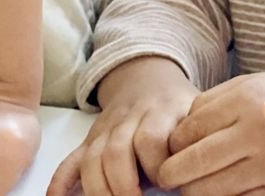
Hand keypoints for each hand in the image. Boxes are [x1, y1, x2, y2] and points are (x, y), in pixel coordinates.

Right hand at [47, 57, 196, 195]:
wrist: (150, 80)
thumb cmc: (180, 108)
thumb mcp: (198, 112)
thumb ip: (199, 137)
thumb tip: (204, 172)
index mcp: (162, 112)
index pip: (153, 138)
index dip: (158, 166)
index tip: (169, 184)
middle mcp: (130, 120)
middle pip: (117, 152)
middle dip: (123, 186)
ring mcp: (106, 131)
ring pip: (92, 159)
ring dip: (98, 190)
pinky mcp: (89, 141)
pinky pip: (69, 161)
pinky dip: (60, 183)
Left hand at [157, 72, 264, 195]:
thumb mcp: (245, 85)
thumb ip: (207, 103)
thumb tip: (173, 137)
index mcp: (247, 100)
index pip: (187, 132)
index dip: (172, 144)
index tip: (173, 148)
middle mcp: (258, 132)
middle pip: (192, 164)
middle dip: (170, 173)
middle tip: (168, 174)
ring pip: (206, 190)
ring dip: (190, 189)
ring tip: (192, 181)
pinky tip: (218, 188)